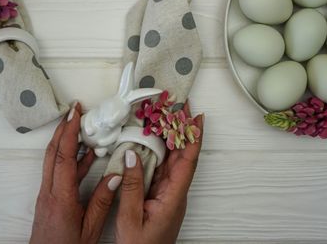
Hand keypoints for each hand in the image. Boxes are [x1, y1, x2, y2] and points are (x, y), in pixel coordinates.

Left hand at [30, 102, 122, 243]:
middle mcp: (49, 191)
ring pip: (53, 159)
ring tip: (81, 126)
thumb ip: (102, 202)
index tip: (75, 113)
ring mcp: (46, 194)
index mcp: (60, 197)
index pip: (63, 157)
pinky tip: (85, 156)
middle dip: (63, 127)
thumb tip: (115, 176)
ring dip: (65, 140)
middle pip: (53, 152)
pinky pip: (58, 171)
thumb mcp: (90, 229)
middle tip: (75, 110)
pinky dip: (70, 159)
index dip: (69, 132)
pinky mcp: (48, 197)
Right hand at [114, 102, 203, 243]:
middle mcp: (175, 192)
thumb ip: (131, 187)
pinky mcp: (159, 196)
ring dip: (171, 138)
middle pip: (182, 155)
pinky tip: (153, 142)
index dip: (194, 137)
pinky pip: (162, 169)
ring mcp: (168, 193)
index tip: (197, 117)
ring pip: (173, 160)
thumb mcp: (130, 218)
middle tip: (177, 107)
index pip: (188, 161)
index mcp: (173, 197)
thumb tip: (132, 155)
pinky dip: (160, 152)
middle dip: (182, 130)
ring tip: (166, 117)